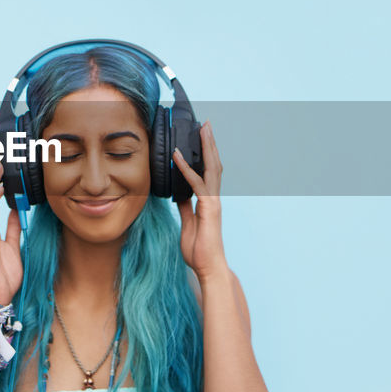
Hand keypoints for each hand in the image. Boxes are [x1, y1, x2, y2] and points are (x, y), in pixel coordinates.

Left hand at [172, 120, 228, 281]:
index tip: (201, 137)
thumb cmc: (199, 249)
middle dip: (209, 144)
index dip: (205, 154)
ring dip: (205, 147)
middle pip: (213, 164)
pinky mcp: (208, 208)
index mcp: (208, 200)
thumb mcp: (188, 223)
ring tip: (201, 129)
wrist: (208, 267)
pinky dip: (186, 168)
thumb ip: (185, 207)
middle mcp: (213, 198)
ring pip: (211, 168)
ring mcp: (213, 202)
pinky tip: (177, 157)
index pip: (207, 171)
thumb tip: (178, 194)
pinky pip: (197, 184)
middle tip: (205, 124)